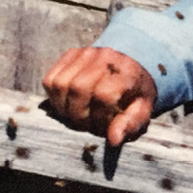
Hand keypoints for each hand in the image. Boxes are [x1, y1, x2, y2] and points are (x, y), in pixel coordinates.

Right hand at [41, 47, 156, 145]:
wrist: (133, 64)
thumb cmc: (136, 93)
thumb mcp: (142, 110)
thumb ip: (130, 123)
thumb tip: (113, 140)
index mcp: (127, 73)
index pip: (103, 95)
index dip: (98, 116)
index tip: (102, 125)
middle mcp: (105, 58)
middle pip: (77, 88)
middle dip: (78, 113)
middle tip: (86, 122)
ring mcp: (86, 53)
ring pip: (60, 84)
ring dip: (63, 105)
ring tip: (76, 113)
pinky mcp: (71, 54)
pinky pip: (50, 79)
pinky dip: (54, 96)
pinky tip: (68, 102)